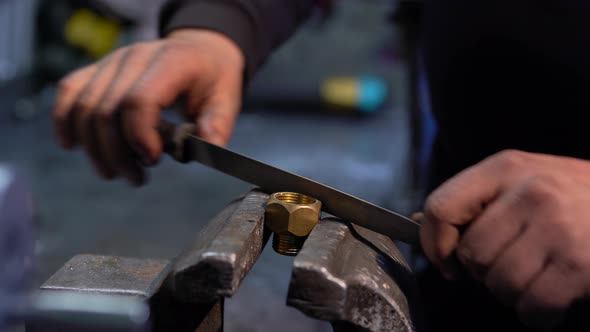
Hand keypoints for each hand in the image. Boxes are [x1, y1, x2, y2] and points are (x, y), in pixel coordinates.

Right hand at [53, 29, 244, 185]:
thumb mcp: (227, 101)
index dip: (140, 137)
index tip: (152, 161)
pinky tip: (74, 146)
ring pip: (84, 107)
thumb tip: (205, 146)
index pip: (139, 100)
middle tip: (137, 179)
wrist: (199, 52)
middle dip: (118, 155)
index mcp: (172, 62)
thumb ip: (218, 126)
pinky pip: (69, 93)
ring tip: (117, 172)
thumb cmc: (212, 81)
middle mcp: (136, 56)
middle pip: (107, 110)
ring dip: (95, 149)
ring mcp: (112, 61)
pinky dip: (66, 122)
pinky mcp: (97, 70)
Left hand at [421, 150, 589, 328]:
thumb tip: (416, 221)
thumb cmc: (575, 196)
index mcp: (505, 168)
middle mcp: (529, 192)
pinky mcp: (578, 265)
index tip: (446, 260)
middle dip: (484, 271)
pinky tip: (552, 299)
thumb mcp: (523, 180)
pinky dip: (538, 315)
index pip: (441, 207)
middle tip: (510, 263)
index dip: (435, 242)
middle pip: (470, 254)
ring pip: (498, 284)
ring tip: (535, 277)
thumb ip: (475, 200)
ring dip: (511, 293)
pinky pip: (532, 307)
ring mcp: (556, 228)